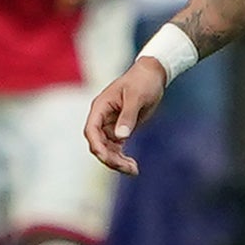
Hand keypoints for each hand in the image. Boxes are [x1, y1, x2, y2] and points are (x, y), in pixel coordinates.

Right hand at [83, 55, 167, 174]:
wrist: (152, 75)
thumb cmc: (143, 82)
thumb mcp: (136, 97)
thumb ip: (128, 116)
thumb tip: (120, 137)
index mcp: (100, 107)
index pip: (91, 130)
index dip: (97, 146)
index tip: (108, 158)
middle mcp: (101, 118)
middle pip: (98, 144)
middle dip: (110, 158)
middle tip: (129, 168)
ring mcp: (109, 125)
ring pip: (107, 149)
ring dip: (117, 161)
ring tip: (134, 170)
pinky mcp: (120, 129)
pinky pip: (116, 148)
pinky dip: (122, 158)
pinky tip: (133, 166)